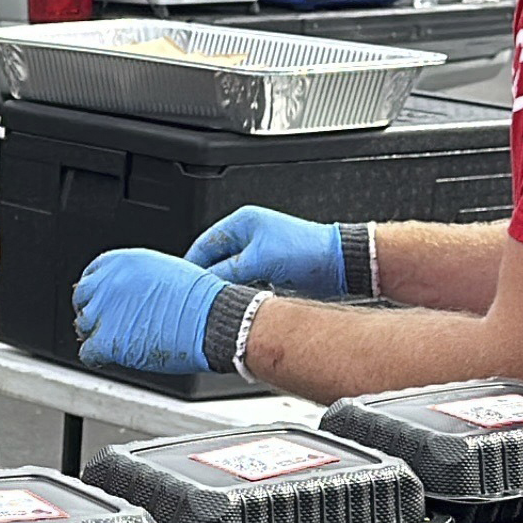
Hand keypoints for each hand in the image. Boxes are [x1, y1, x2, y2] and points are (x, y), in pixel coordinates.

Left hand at [72, 248, 240, 376]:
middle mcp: (108, 283)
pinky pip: (88, 353)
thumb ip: (138, 278)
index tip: (103, 302)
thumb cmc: (201, 299)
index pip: (91, 275)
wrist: (214, 319)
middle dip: (95, 312)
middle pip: (82, 299)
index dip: (97, 292)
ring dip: (96, 335)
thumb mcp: (165, 271)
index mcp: (121, 262)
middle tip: (109, 324)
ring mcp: (105, 312)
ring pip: (84, 326)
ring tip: (115, 341)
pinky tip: (109, 358)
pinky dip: (97, 357)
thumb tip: (127, 292)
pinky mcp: (108, 341)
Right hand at [189, 207, 347, 297]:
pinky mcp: (270, 265)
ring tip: (217, 300)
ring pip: (230, 270)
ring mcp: (260, 249)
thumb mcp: (258, 260)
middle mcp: (249, 233)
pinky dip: (239, 288)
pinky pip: (245, 278)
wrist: (340, 262)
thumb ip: (227, 270)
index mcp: (242, 222)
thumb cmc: (306, 252)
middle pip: (216, 258)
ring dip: (225, 284)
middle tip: (198, 296)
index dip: (191, 265)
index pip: (204, 243)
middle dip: (208, 277)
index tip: (182, 285)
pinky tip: (237, 299)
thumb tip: (204, 283)